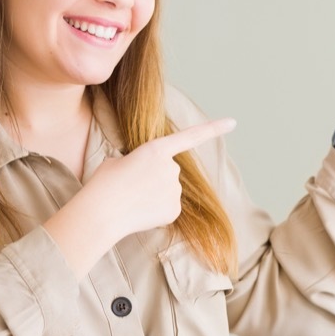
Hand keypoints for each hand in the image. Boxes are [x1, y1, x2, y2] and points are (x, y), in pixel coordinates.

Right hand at [45, 117, 235, 276]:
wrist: (101, 212)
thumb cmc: (104, 183)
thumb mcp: (118, 161)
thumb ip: (141, 162)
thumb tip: (146, 176)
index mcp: (156, 149)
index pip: (190, 137)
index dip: (213, 129)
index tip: (233, 122)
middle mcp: (171, 168)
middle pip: (169, 170)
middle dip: (154, 177)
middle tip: (130, 185)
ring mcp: (175, 190)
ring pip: (168, 190)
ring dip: (153, 194)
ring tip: (132, 199)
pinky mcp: (174, 210)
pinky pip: (168, 208)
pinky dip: (156, 211)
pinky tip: (140, 212)